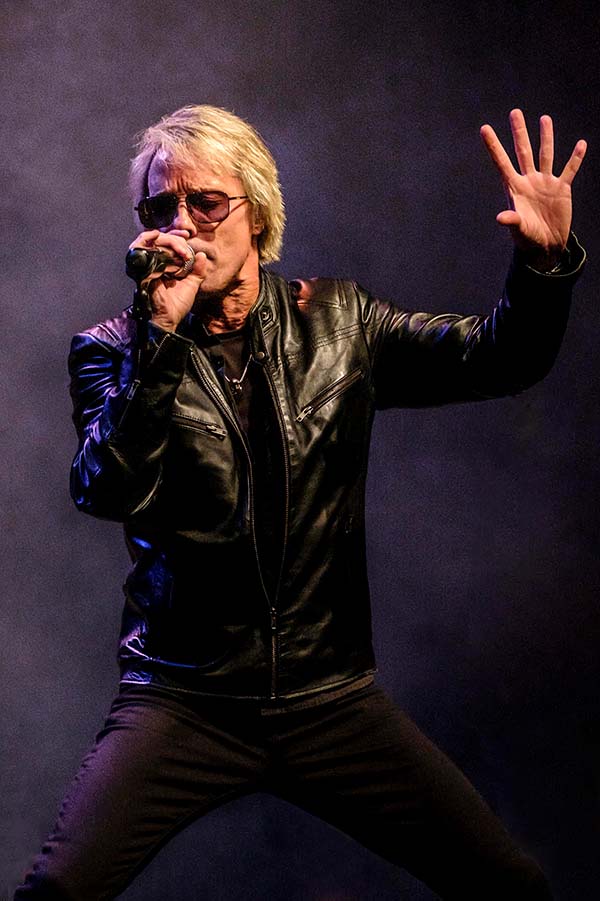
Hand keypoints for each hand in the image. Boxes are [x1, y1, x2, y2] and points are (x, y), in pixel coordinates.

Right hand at [128, 230, 207, 330]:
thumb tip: (202, 255)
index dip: (176, 235)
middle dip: (175, 238)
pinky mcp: (143, 267)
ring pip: (153, 240)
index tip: (188, 234)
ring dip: (169, 240)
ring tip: (180, 248)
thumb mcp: (192, 284)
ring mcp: (148, 264)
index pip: (167, 242)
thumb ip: (198, 270)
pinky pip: (141, 248)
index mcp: (167, 264)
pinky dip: (148, 240)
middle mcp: (156, 262)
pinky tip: (160, 239)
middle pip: (161, 238)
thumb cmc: (177, 304)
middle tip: (185, 248)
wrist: (169, 317)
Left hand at [480, 109, 586, 268]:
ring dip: (546, 137)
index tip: (484, 128)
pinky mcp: (562, 189)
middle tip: (515, 112)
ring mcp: (546, 183)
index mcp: (515, 188)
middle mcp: (529, 180)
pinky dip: (576, 158)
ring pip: (546, 154)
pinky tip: (581, 144)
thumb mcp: (519, 229)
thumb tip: (501, 217)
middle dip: (519, 132)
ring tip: (545, 119)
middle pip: (523, 151)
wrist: (546, 245)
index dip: (493, 146)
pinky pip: (570, 170)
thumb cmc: (528, 238)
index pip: (502, 162)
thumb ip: (512, 220)